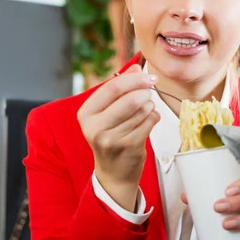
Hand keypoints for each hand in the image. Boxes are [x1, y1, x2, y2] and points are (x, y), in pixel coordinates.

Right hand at [78, 64, 160, 208]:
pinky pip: (149, 122)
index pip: (111, 88)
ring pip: (142, 110)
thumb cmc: (110, 136)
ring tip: (145, 109)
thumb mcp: (107, 111)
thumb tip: (136, 67)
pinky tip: (148, 120)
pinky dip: (153, 117)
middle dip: (144, 91)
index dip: (133, 79)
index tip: (148, 76)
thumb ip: (120, 88)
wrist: (113, 172)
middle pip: (128, 98)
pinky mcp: (129, 146)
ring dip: (149, 105)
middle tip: (150, 90)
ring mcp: (112, 139)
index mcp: (86, 113)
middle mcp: (95, 127)